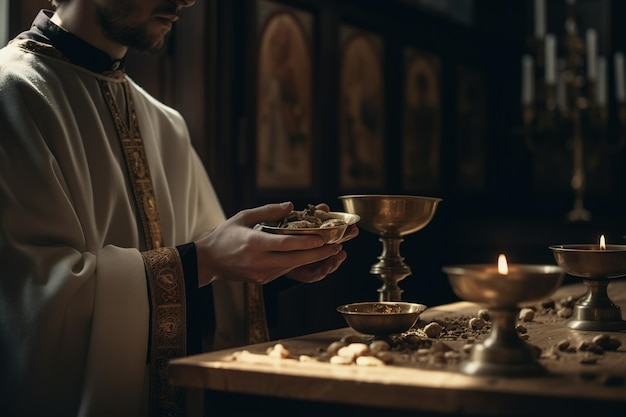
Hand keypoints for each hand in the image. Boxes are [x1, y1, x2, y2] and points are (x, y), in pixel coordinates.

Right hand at [195, 202, 353, 286]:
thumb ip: (268, 211)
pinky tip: (311, 256)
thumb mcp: (243, 216)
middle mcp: (257, 261)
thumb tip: (291, 206)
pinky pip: (285, 270)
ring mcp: (260, 273)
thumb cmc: (225, 234)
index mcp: (252, 243)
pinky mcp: (262, 280)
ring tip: (330, 250)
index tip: (322, 239)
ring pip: (292, 267)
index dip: (305, 243)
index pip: (284, 244)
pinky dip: (298, 263)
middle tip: (336, 247)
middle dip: (317, 254)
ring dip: (312, 260)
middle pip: (294, 259)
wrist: (209, 261)